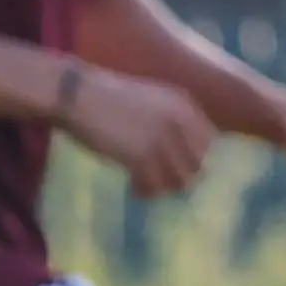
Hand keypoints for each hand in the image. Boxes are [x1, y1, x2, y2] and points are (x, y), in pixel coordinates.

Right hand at [57, 61, 215, 198]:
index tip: (172, 163)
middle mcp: (177, 120)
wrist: (76, 93)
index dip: (193, 157)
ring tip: (144, 183)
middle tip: (158, 179)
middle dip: (179, 176)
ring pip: (180, 181)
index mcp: (182, 104)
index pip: (209, 142)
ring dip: (163, 187)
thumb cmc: (106, 98)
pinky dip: (145, 191)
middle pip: (197, 165)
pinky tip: (132, 186)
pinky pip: (155, 187)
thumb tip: (185, 156)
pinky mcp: (139, 156)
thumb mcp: (149, 100)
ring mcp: (160, 138)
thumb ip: (170, 120)